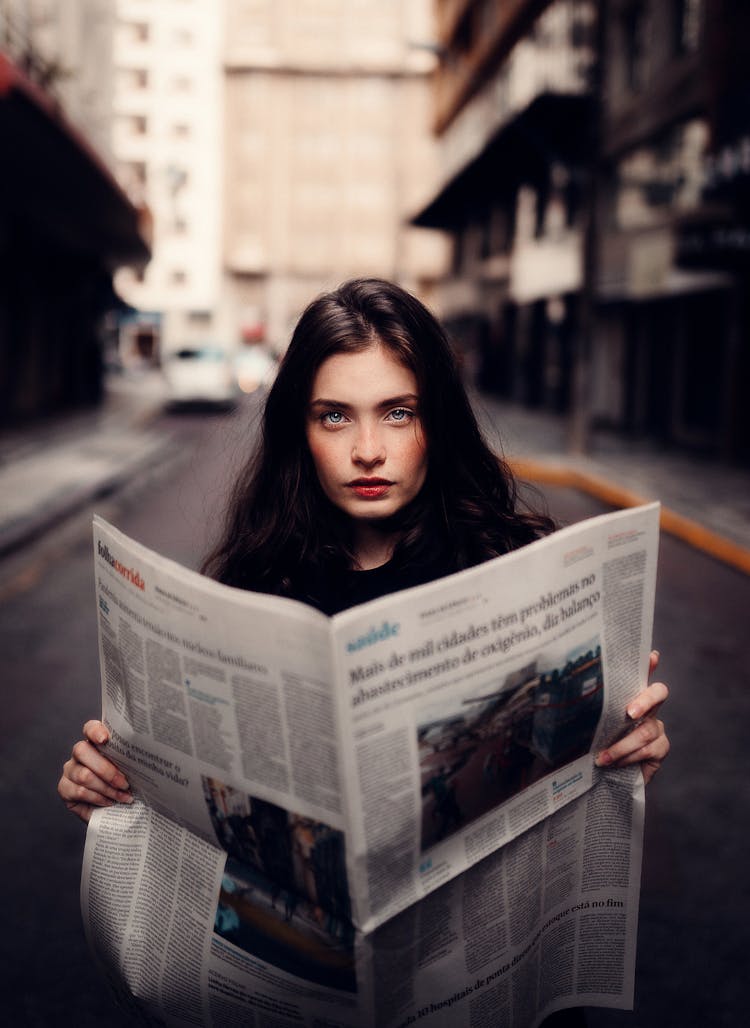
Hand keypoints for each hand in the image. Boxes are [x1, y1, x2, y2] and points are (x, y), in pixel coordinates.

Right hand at [57, 720, 132, 822]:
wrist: (115, 809)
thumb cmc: (125, 784)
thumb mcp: (130, 769)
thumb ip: (130, 760)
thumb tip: (144, 758)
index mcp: (97, 742)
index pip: (90, 728)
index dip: (95, 731)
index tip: (105, 739)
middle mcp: (80, 753)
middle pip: (82, 750)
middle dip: (107, 770)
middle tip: (125, 783)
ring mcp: (70, 770)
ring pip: (84, 775)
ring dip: (107, 788)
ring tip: (122, 796)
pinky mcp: (64, 788)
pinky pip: (80, 791)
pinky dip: (98, 798)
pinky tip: (109, 802)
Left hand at [595, 651, 669, 785]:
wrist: (600, 778)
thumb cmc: (590, 746)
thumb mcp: (584, 725)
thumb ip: (584, 710)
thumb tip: (562, 689)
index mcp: (627, 697)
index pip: (640, 675)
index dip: (648, 664)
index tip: (652, 656)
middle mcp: (647, 709)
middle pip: (659, 693)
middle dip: (645, 700)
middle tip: (630, 712)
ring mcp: (656, 728)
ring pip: (647, 730)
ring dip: (623, 745)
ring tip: (602, 756)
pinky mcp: (660, 749)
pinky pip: (649, 750)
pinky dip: (628, 757)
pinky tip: (613, 763)